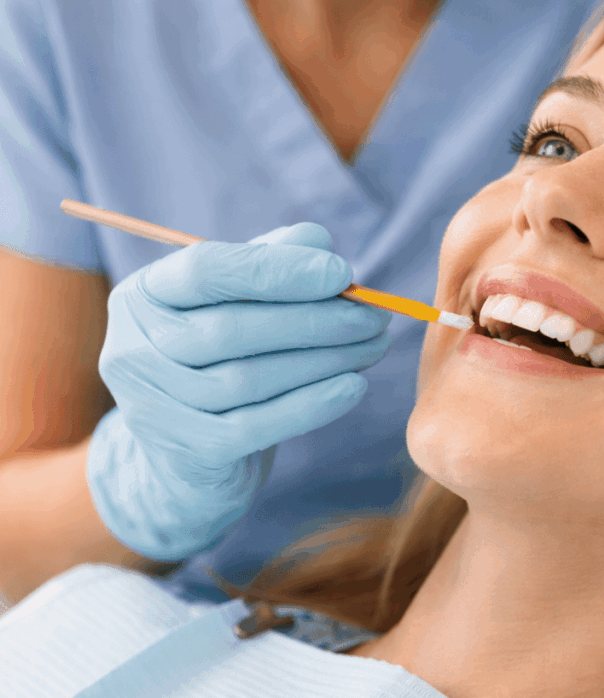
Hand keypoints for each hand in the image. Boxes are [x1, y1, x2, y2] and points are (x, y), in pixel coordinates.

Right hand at [88, 223, 390, 560]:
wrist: (185, 458)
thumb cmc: (220, 360)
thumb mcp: (237, 302)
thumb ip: (271, 262)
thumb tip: (317, 240)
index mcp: (144, 295)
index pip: (205, 270)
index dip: (277, 270)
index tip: (342, 274)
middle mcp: (133, 347)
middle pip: (233, 328)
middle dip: (317, 320)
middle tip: (376, 317)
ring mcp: (150, 405)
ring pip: (248, 378)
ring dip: (325, 360)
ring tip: (374, 347)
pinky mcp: (184, 451)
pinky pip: (256, 426)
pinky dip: (311, 406)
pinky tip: (354, 387)